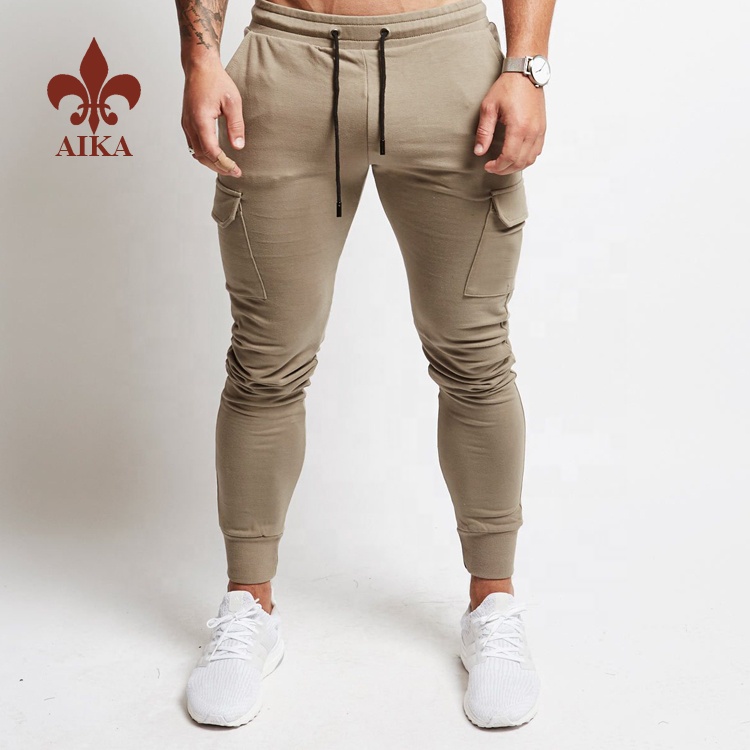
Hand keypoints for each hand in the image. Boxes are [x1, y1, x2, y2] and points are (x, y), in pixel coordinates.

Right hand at [181, 61, 244, 175]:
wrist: (199, 66)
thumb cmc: (216, 80)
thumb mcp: (232, 102)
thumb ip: (236, 125)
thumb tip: (238, 146)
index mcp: (200, 120)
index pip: (211, 151)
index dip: (224, 164)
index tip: (237, 170)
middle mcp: (190, 124)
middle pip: (202, 156)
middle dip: (218, 167)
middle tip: (235, 172)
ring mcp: (186, 124)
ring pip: (196, 153)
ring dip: (211, 163)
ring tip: (227, 166)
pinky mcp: (187, 123)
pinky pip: (193, 145)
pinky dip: (205, 154)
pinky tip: (217, 156)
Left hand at [474, 73, 546, 174]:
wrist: (526, 73)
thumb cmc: (507, 87)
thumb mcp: (489, 107)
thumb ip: (484, 132)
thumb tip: (479, 151)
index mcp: (519, 127)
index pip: (509, 157)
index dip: (497, 166)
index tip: (487, 166)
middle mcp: (532, 131)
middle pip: (520, 162)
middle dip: (505, 169)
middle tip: (493, 168)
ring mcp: (540, 130)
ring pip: (530, 159)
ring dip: (516, 166)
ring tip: (503, 164)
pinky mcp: (543, 128)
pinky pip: (537, 151)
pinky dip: (526, 158)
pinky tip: (516, 156)